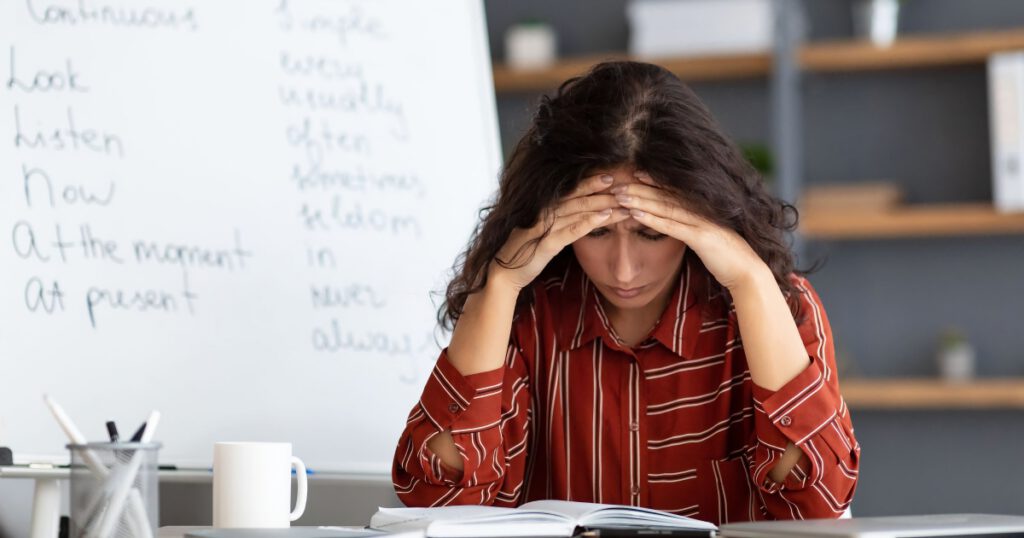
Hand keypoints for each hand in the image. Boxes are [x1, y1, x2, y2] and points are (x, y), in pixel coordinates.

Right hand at [492, 173, 630, 290]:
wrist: (502, 274)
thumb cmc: (524, 252)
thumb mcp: (540, 232)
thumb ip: (555, 220)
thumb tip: (575, 212)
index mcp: (542, 208)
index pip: (570, 190)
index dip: (590, 182)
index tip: (610, 176)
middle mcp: (543, 212)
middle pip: (577, 196)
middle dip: (602, 190)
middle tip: (625, 182)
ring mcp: (544, 227)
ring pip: (579, 210)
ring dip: (603, 205)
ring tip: (623, 201)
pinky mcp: (546, 244)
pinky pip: (572, 230)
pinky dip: (590, 222)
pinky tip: (606, 217)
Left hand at [611, 172, 768, 291]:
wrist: (747, 273)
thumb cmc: (726, 258)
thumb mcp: (707, 239)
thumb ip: (694, 229)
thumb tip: (682, 226)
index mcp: (703, 210)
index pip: (674, 191)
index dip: (654, 181)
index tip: (634, 174)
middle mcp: (701, 211)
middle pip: (665, 196)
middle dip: (640, 189)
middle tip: (617, 183)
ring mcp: (701, 223)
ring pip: (665, 208)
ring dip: (640, 201)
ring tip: (620, 195)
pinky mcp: (701, 238)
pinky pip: (671, 226)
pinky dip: (652, 219)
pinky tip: (635, 214)